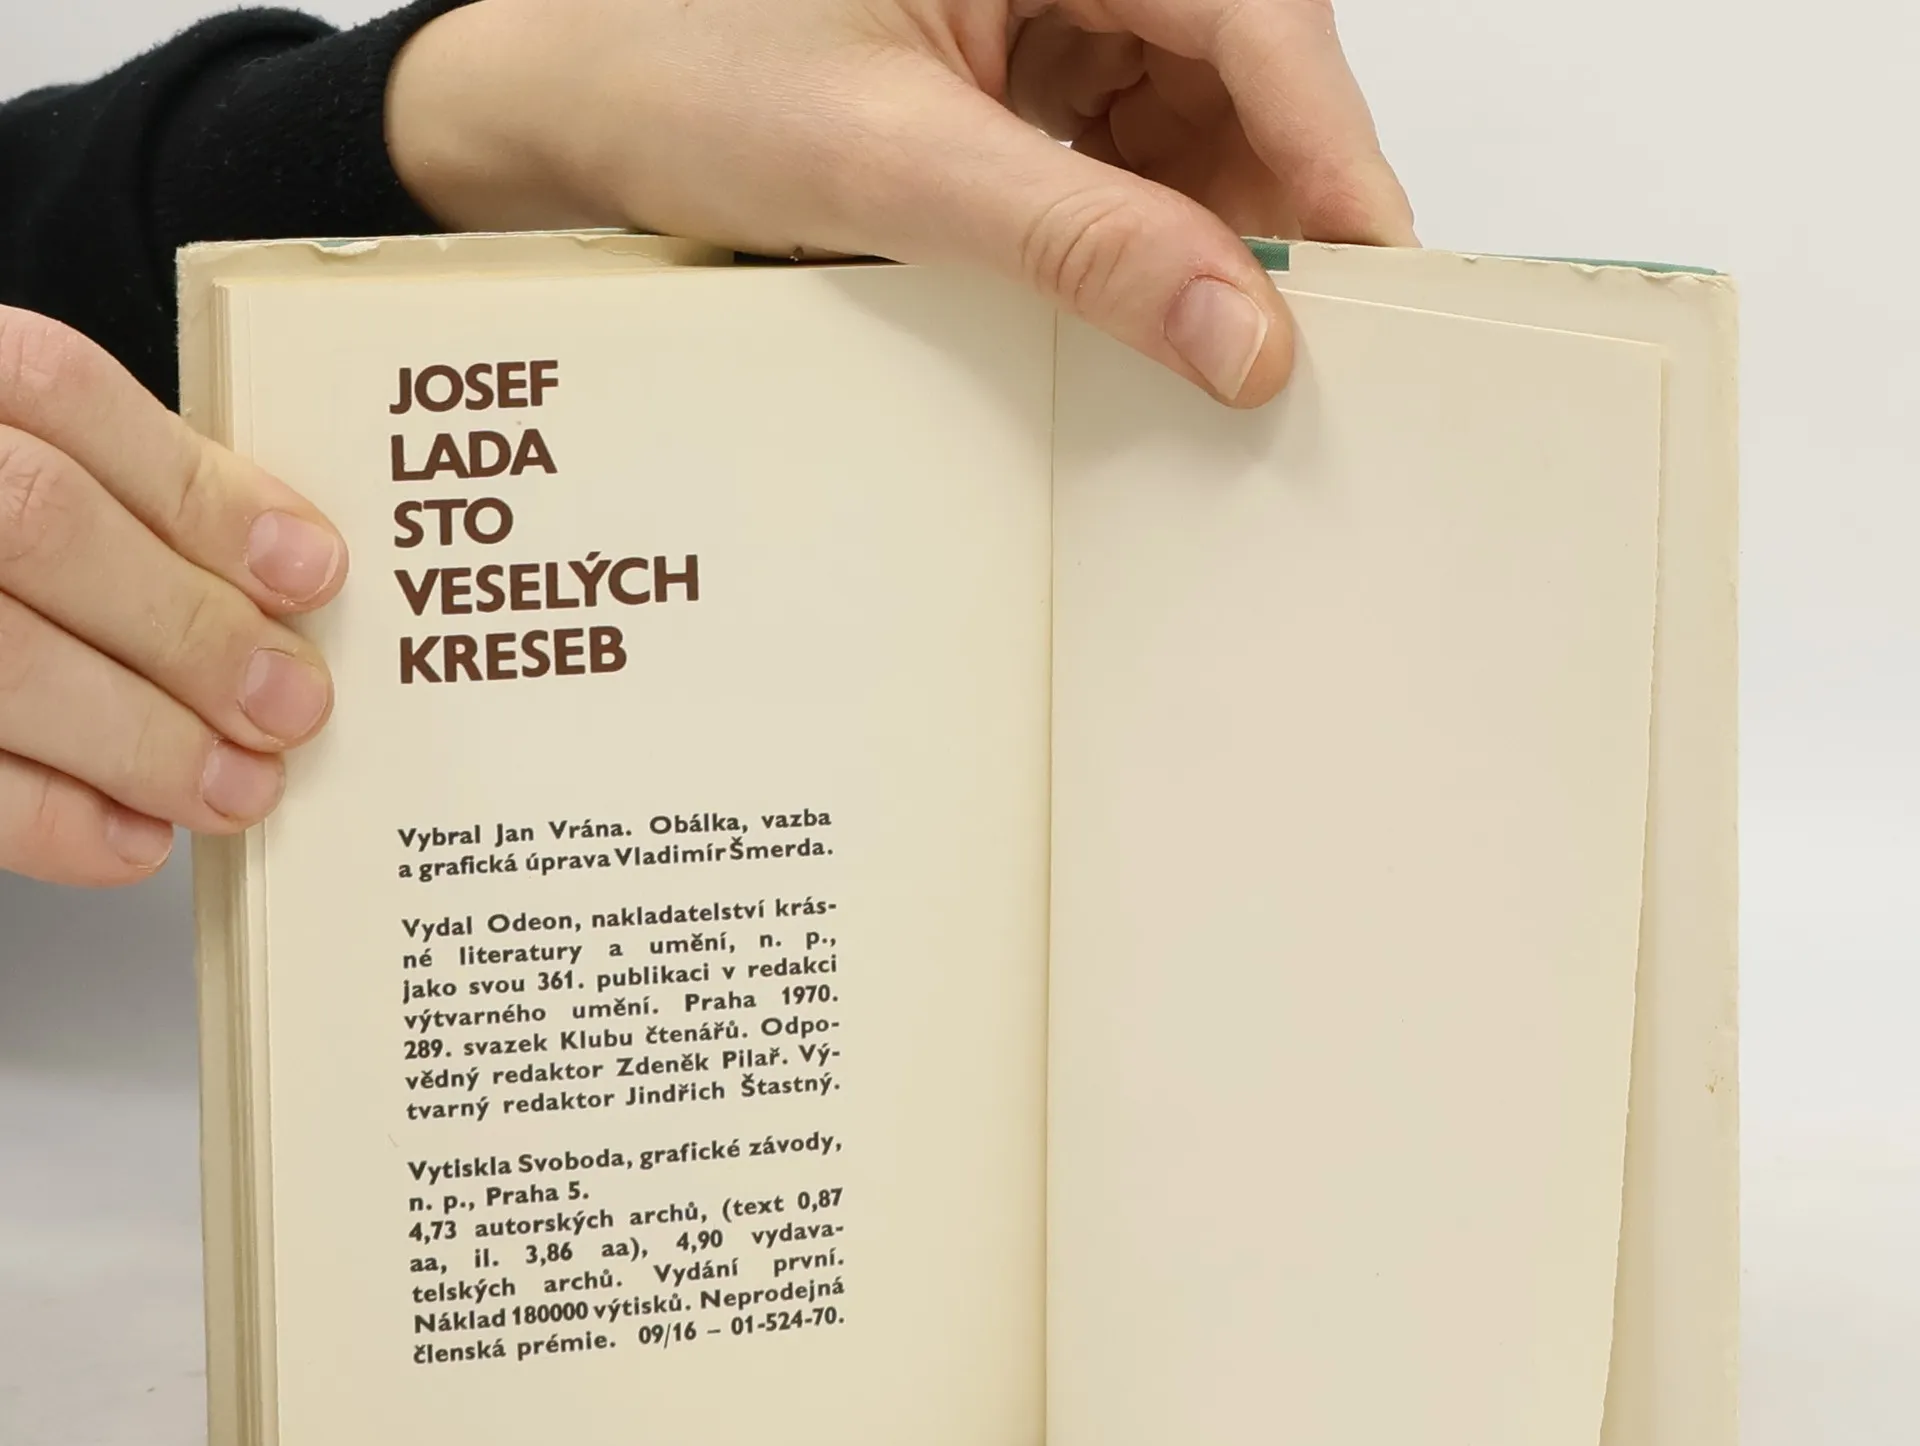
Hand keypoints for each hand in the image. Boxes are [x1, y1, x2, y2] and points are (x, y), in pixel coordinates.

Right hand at [0, 309, 343, 886]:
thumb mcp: (33, 468)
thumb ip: (132, 501)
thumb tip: (286, 576)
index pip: (64, 393)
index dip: (201, 493)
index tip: (310, 572)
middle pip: (40, 527)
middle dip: (191, 628)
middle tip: (290, 704)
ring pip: (4, 656)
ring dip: (145, 739)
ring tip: (240, 786)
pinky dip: (57, 819)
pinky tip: (135, 835)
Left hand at [388, 0, 1413, 406]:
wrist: (580, 107)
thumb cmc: (686, 76)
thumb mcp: (896, 167)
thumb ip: (1082, 244)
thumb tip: (1243, 331)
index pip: (1252, 10)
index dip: (1330, 151)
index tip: (1381, 278)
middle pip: (1245, 63)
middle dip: (1274, 203)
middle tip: (1294, 344)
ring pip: (1201, 113)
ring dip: (1212, 229)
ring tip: (1202, 340)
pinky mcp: (1028, 63)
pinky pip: (1134, 145)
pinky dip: (1148, 232)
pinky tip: (1134, 304)